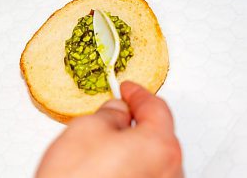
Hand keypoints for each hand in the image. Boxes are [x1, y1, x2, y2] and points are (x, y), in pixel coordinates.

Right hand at [36, 81, 182, 177]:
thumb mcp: (86, 129)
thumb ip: (110, 113)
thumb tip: (117, 111)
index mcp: (159, 146)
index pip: (156, 107)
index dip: (138, 93)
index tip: (127, 88)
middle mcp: (170, 172)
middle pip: (159, 135)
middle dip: (138, 121)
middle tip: (116, 112)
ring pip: (153, 158)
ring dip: (134, 146)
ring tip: (104, 144)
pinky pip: (146, 175)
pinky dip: (132, 166)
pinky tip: (108, 167)